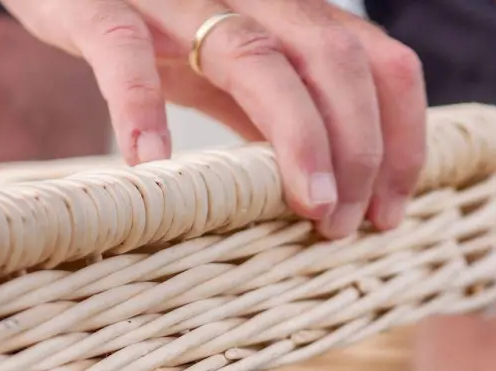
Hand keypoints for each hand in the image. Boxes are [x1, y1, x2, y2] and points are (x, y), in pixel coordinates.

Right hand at [0, 0, 427, 239]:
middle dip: (359, 148)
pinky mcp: (95, 4)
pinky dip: (140, 106)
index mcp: (290, 13)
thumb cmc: (150, 29)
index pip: (382, 62)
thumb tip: (328, 193)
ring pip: (254, 54)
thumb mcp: (229, 69)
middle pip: (334, 59)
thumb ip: (275, 117)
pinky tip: (152, 164)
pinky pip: (123, 49)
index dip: (400, 138)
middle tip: (344, 224)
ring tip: (307, 207)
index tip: (390, 213)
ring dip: (296, 137)